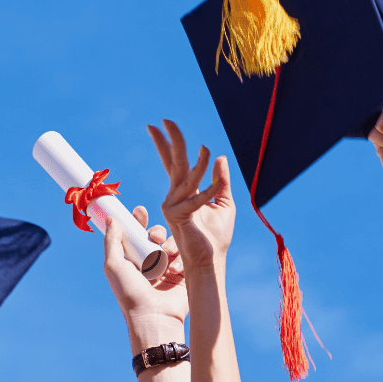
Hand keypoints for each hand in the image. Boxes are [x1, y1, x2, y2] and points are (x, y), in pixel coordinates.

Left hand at [102, 206, 186, 326]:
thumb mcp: (114, 265)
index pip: (135, 235)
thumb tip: (111, 218)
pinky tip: (175, 266)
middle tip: (154, 236)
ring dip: (168, 243)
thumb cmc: (130, 293)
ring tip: (166, 253)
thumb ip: (112, 241)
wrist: (154, 317)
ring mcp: (167, 268)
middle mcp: (150, 263)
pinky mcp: (183, 274)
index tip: (139, 211)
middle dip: (156, 231)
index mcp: (132, 260)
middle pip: (155, 235)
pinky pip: (185, 255)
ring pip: (171, 242)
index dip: (138, 221)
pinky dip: (180, 257)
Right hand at [147, 120, 234, 270]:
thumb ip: (220, 181)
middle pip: (172, 163)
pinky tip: (218, 182)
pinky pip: (196, 198)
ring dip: (198, 163)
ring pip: (186, 177)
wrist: (211, 260)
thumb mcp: (223, 202)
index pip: (173, 162)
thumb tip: (220, 157)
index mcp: (183, 191)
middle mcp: (175, 196)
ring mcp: (173, 205)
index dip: (167, 144)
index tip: (159, 125)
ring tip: (205, 148)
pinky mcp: (178, 216)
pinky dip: (209, 190)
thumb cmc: (216, 236)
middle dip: (169, 141)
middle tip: (163, 121)